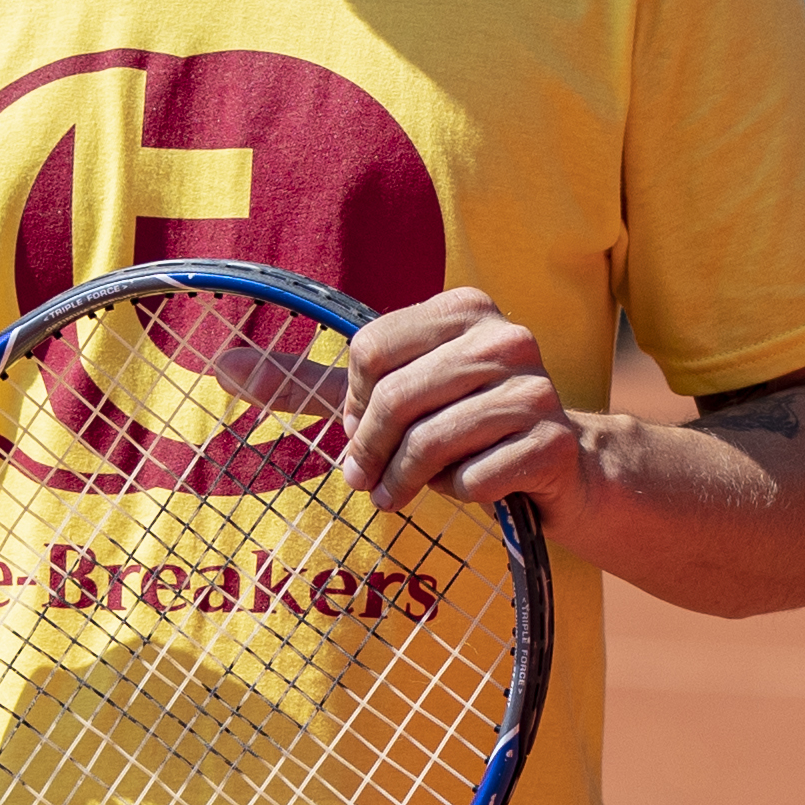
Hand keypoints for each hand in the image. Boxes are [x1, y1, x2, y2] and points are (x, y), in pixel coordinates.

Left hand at [347, 289, 594, 527]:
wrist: (568, 464)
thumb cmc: (473, 425)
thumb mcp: (412, 392)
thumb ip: (336, 385)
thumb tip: (236, 371)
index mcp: (466, 309)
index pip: (372, 348)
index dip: (354, 401)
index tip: (360, 430)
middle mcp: (505, 339)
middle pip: (395, 397)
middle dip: (368, 450)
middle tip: (362, 481)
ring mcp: (535, 389)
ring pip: (429, 442)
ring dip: (404, 480)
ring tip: (398, 494)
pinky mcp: (552, 443)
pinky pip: (472, 479)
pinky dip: (457, 493)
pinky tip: (470, 487)